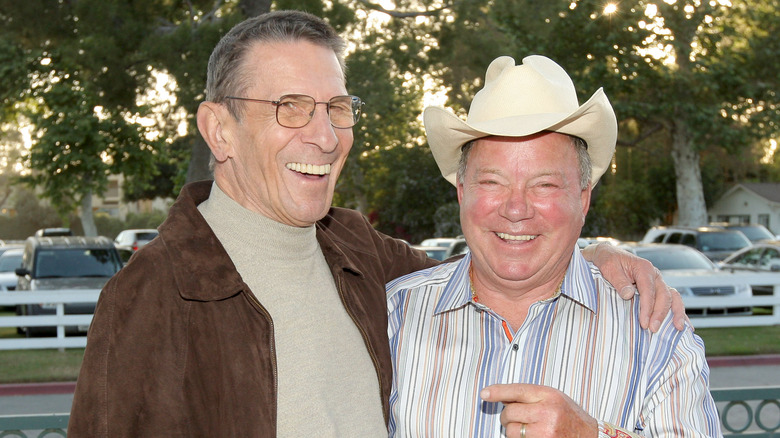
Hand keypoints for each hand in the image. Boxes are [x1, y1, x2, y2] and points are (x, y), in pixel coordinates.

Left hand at [480, 383, 598, 437]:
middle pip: (510, 412)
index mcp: (550, 396)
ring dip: (512, 431)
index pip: (517, 390)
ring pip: (511, 431)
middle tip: (513, 418)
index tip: (485, 393)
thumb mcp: (554, 398)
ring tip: (526, 429)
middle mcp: (547, 413)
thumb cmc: (570, 416)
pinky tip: (530, 436)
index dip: (498, 391)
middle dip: (507, 416)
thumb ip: (531, 396)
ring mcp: (545, 432)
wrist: (589, 436)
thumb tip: (502, 397)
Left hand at [581, 243, 687, 331]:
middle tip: (652, 329)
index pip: (649, 290)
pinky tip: (684, 325)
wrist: (610, 255)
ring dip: (676, 313)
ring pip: (672, 297)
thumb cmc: (609, 261)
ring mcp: (658, 282)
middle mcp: (655, 275)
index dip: (647, 307)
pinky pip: (672, 300)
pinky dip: (678, 312)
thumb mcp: (609, 268)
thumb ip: (619, 281)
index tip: (644, 322)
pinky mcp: (657, 289)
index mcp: (644, 268)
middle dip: (660, 314)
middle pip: (664, 295)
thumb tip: (629, 294)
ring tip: (677, 328)